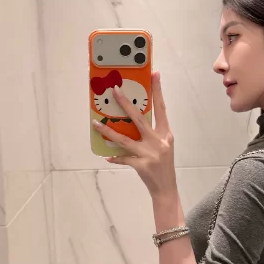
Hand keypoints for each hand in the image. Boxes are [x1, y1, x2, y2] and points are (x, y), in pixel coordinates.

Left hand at [92, 71, 176, 198]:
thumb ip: (152, 133)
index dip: (158, 91)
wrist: (166, 188)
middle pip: (139, 118)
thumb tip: (133, 118)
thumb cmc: (164, 165)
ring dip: (108, 132)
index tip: (154, 74)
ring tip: (96, 124)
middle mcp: (159, 141)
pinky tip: (107, 156)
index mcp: (166, 133)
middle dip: (126, 103)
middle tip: (115, 90)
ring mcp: (150, 154)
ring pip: (125, 139)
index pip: (161, 108)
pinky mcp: (142, 165)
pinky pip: (123, 158)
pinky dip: (115, 157)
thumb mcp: (163, 146)